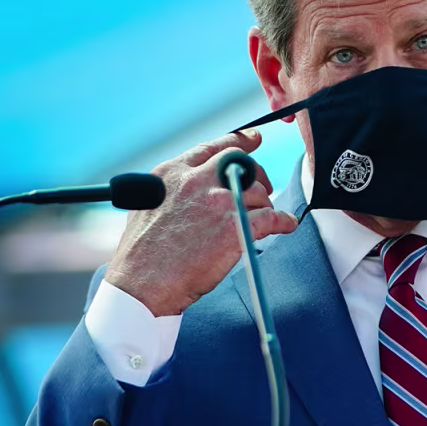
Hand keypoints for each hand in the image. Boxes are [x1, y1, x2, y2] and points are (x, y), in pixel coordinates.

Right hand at [104, 129, 297, 315]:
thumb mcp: (145, 207)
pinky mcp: (233, 228)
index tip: (253, 140)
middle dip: (257, 173)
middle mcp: (195, 181)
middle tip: (264, 187)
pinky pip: (271, 217)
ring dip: (265, 204)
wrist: (141, 285)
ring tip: (265, 218)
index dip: (239, 142)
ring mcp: (216, 203)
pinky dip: (284, 221)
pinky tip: (286, 225)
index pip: (212, 148)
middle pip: (241, 163)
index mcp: (172, 173)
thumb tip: (190, 190)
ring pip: (257, 192)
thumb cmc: (140, 256)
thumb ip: (172, 191)